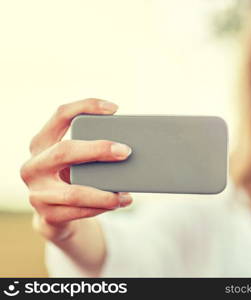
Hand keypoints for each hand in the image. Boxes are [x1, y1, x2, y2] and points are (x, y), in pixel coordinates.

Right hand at [20, 98, 132, 241]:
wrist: (55, 214)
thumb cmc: (73, 177)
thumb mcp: (76, 160)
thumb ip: (91, 149)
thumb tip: (128, 146)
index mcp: (42, 143)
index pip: (61, 115)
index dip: (86, 106)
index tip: (114, 109)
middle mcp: (34, 166)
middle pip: (64, 151)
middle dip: (98, 150)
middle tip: (126, 151)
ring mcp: (37, 193)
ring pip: (74, 192)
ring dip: (105, 193)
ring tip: (126, 194)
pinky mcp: (47, 215)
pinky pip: (79, 212)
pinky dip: (101, 208)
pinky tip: (117, 203)